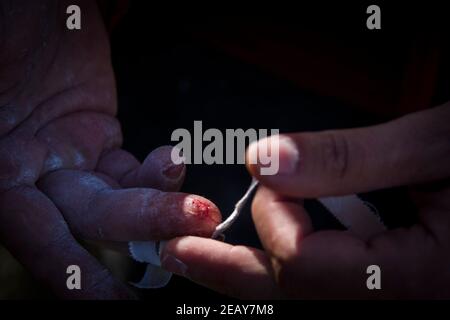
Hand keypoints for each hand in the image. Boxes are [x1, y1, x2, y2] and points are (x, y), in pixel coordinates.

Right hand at [0, 1, 219, 298]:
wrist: (44, 9)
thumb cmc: (16, 24)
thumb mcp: (0, 54)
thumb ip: (7, 108)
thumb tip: (16, 170)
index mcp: (0, 165)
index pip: (31, 231)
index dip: (67, 271)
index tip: (110, 301)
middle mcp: (31, 172)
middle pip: (89, 216)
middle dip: (142, 225)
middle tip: (194, 224)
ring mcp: (70, 159)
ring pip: (118, 197)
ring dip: (161, 204)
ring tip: (200, 204)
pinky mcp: (99, 142)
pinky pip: (132, 171)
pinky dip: (158, 175)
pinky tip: (175, 162)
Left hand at [161, 103, 449, 298]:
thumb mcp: (440, 146)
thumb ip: (349, 158)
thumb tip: (267, 162)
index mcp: (420, 280)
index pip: (303, 266)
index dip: (269, 219)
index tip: (264, 175)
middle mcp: (403, 305)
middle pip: (294, 297)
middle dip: (231, 273)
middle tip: (177, 256)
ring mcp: (399, 301)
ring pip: (311, 295)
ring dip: (262, 270)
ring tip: (216, 254)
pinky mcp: (397, 286)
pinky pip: (336, 283)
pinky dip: (300, 261)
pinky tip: (285, 233)